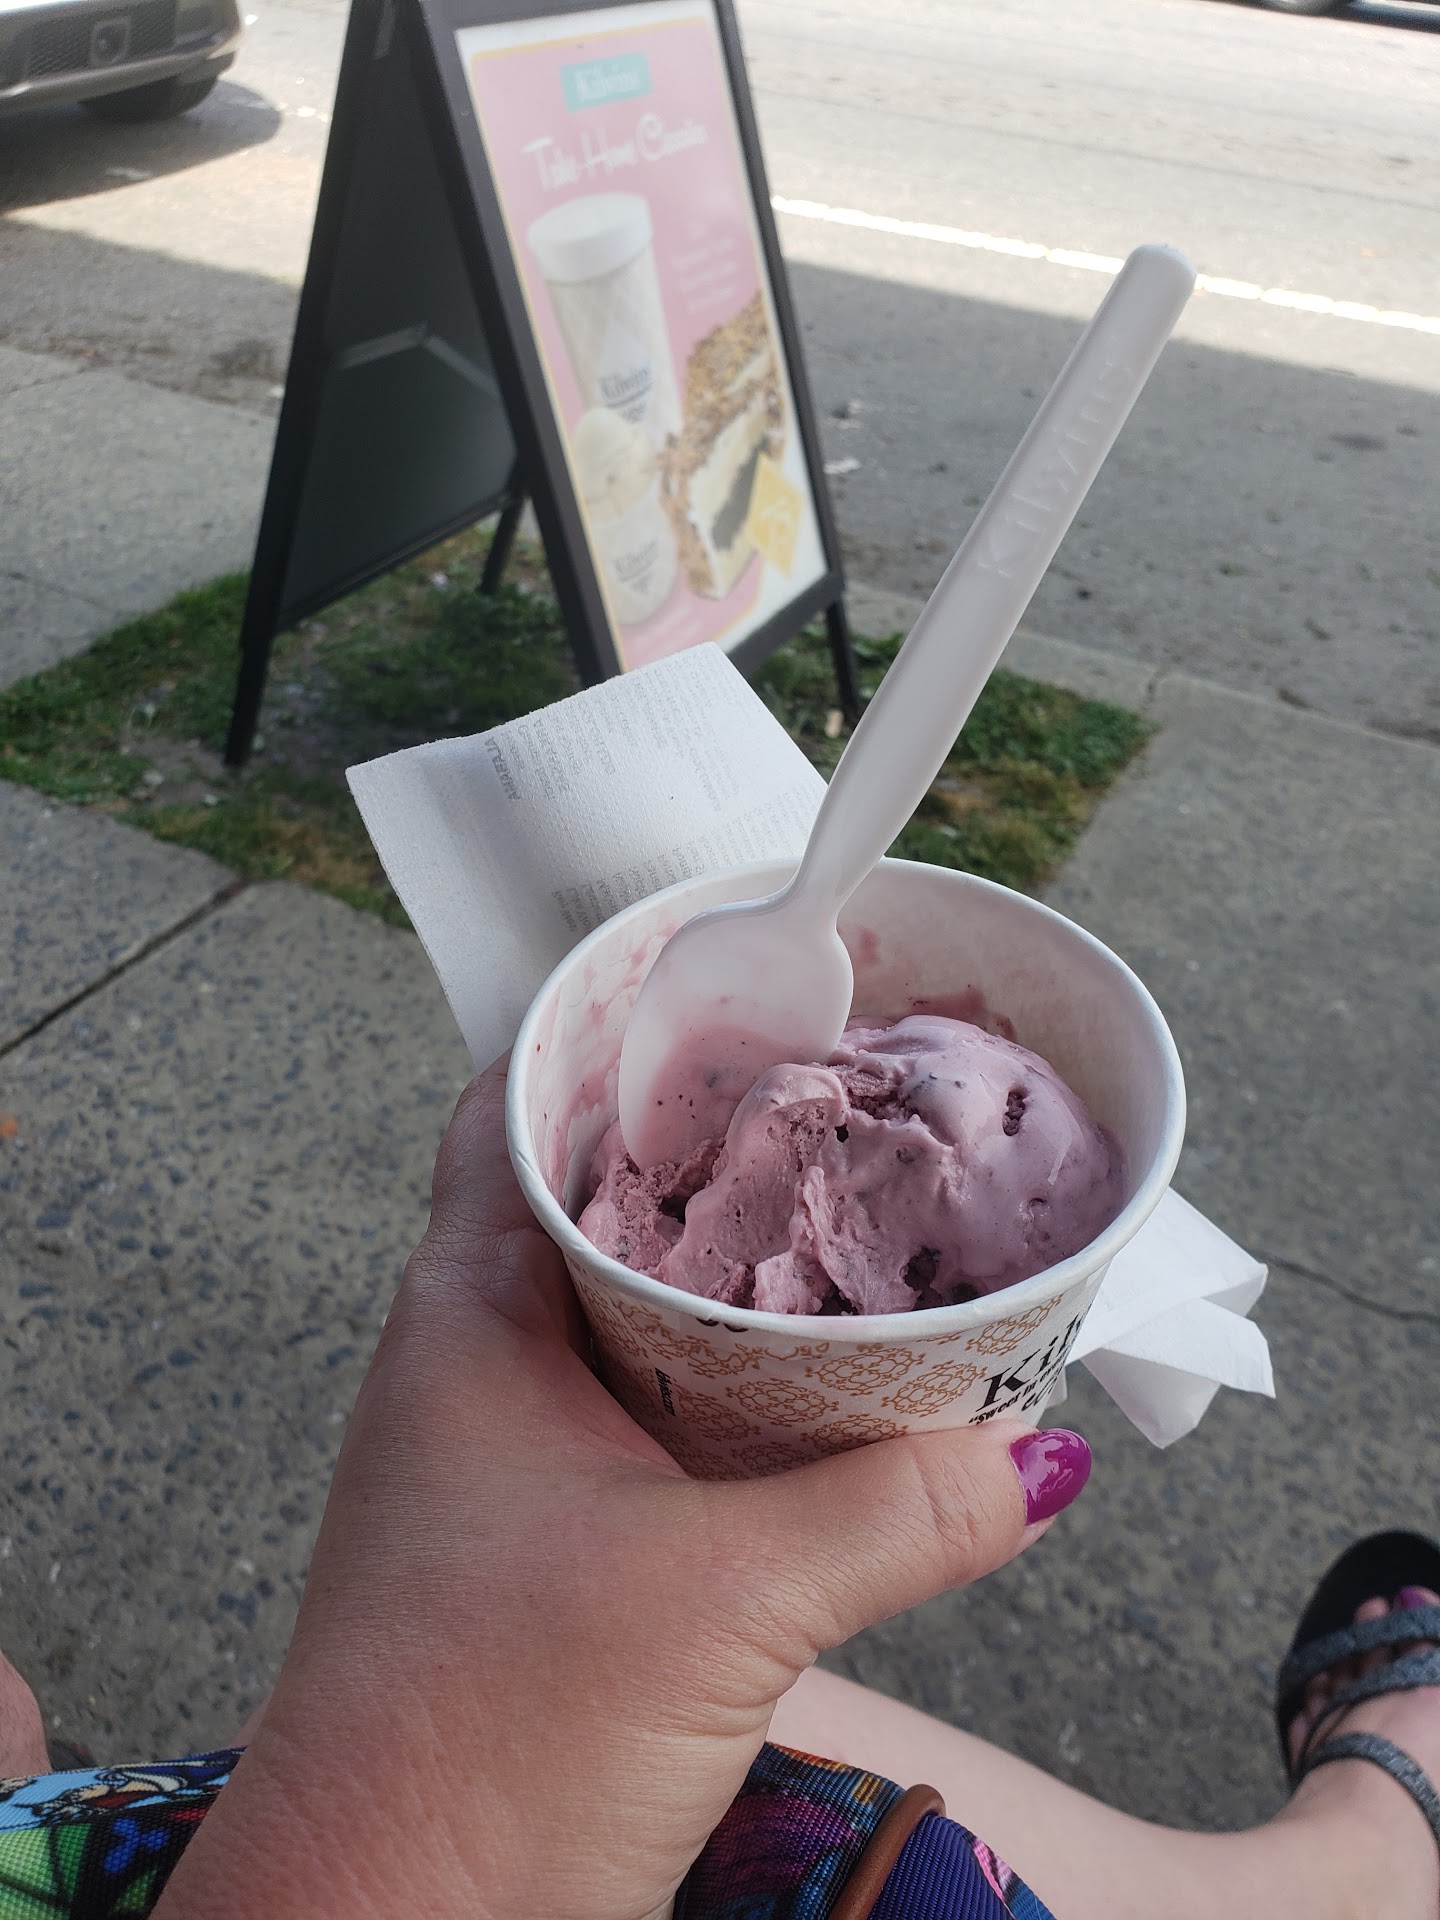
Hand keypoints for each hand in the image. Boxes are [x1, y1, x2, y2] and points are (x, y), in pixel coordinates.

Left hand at [156, 1060, 1090, 1919]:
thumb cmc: (476, 1748)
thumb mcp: (723, 1602)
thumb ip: (900, 1513)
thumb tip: (1038, 1459)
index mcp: (468, 1314)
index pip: (520, 1110)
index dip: (614, 1037)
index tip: (725, 993)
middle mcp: (477, 1360)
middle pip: (600, 1203)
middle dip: (712, 1154)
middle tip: (830, 1104)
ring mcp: (512, 1451)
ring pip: (636, 1312)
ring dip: (734, 1281)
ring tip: (850, 1234)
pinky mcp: (556, 1538)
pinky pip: (658, 1412)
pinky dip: (738, 1389)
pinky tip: (823, 1402)